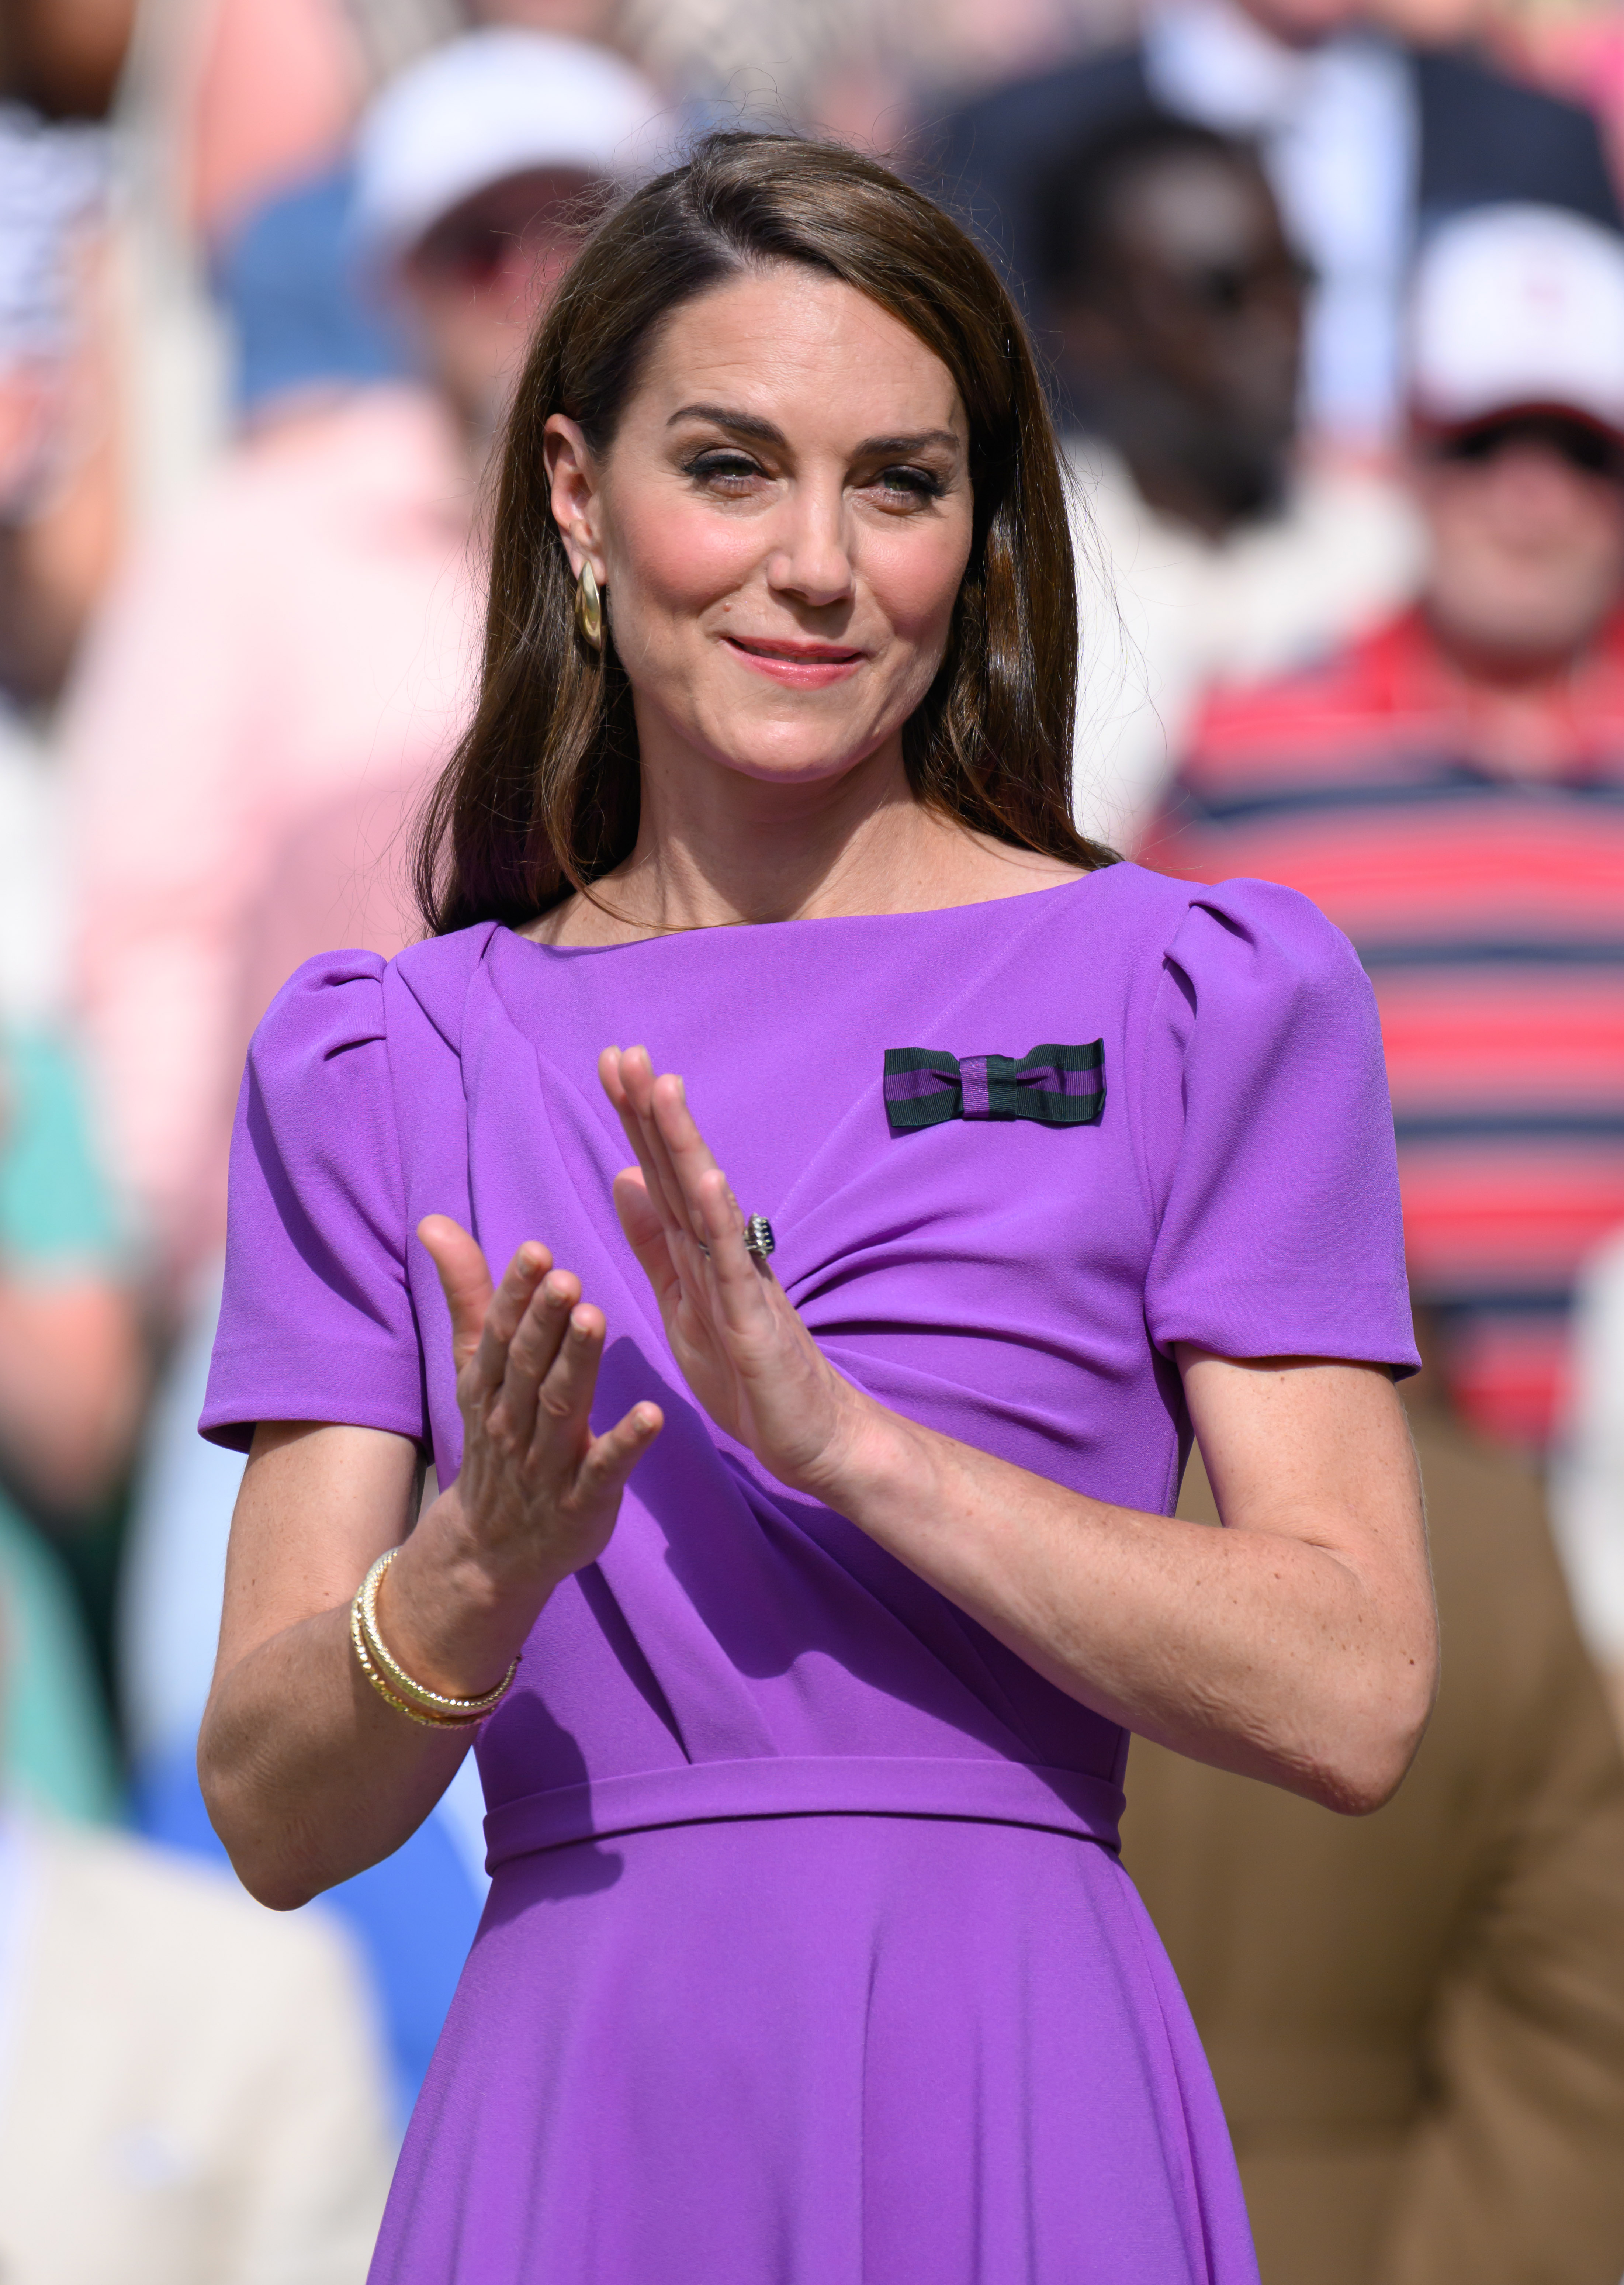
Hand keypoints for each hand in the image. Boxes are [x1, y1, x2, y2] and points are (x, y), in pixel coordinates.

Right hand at [417, 1215, 661, 1598]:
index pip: (499, 1334)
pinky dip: (626, 1444)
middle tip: (567, 1278)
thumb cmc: (496, 1439)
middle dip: (545, 1322)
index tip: (535, 1252)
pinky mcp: (581, 1504)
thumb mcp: (475, 1369)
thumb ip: (468, 1296)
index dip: (514, 1294)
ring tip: (596, 1318)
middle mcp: (512, 1421)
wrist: (490, 1551)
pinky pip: (604, 1471)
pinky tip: (652, 1415)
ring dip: (578, 1365)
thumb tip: (436, 1222)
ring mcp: (547, 1465)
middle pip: (528, 1366)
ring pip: (561, 1409)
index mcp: (488, 1387)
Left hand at [599, 1046, 878, 1499]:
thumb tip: (624, 1176)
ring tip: (661, 1088)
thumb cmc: (748, 1374)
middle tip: (624, 1053)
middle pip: (680, 1171)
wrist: (811, 1438)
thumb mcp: (682, 1300)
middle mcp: (722, 1252)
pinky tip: (706, 1178)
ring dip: (684, 1144)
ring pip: (707, 1201)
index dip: (636, 1121)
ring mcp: (742, 1281)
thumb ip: (655, 1241)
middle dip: (652, 1112)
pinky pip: (735, 1264)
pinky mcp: (755, 1321)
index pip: (659, 1173)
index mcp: (697, 1250)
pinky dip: (720, 1220)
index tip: (612, 1064)